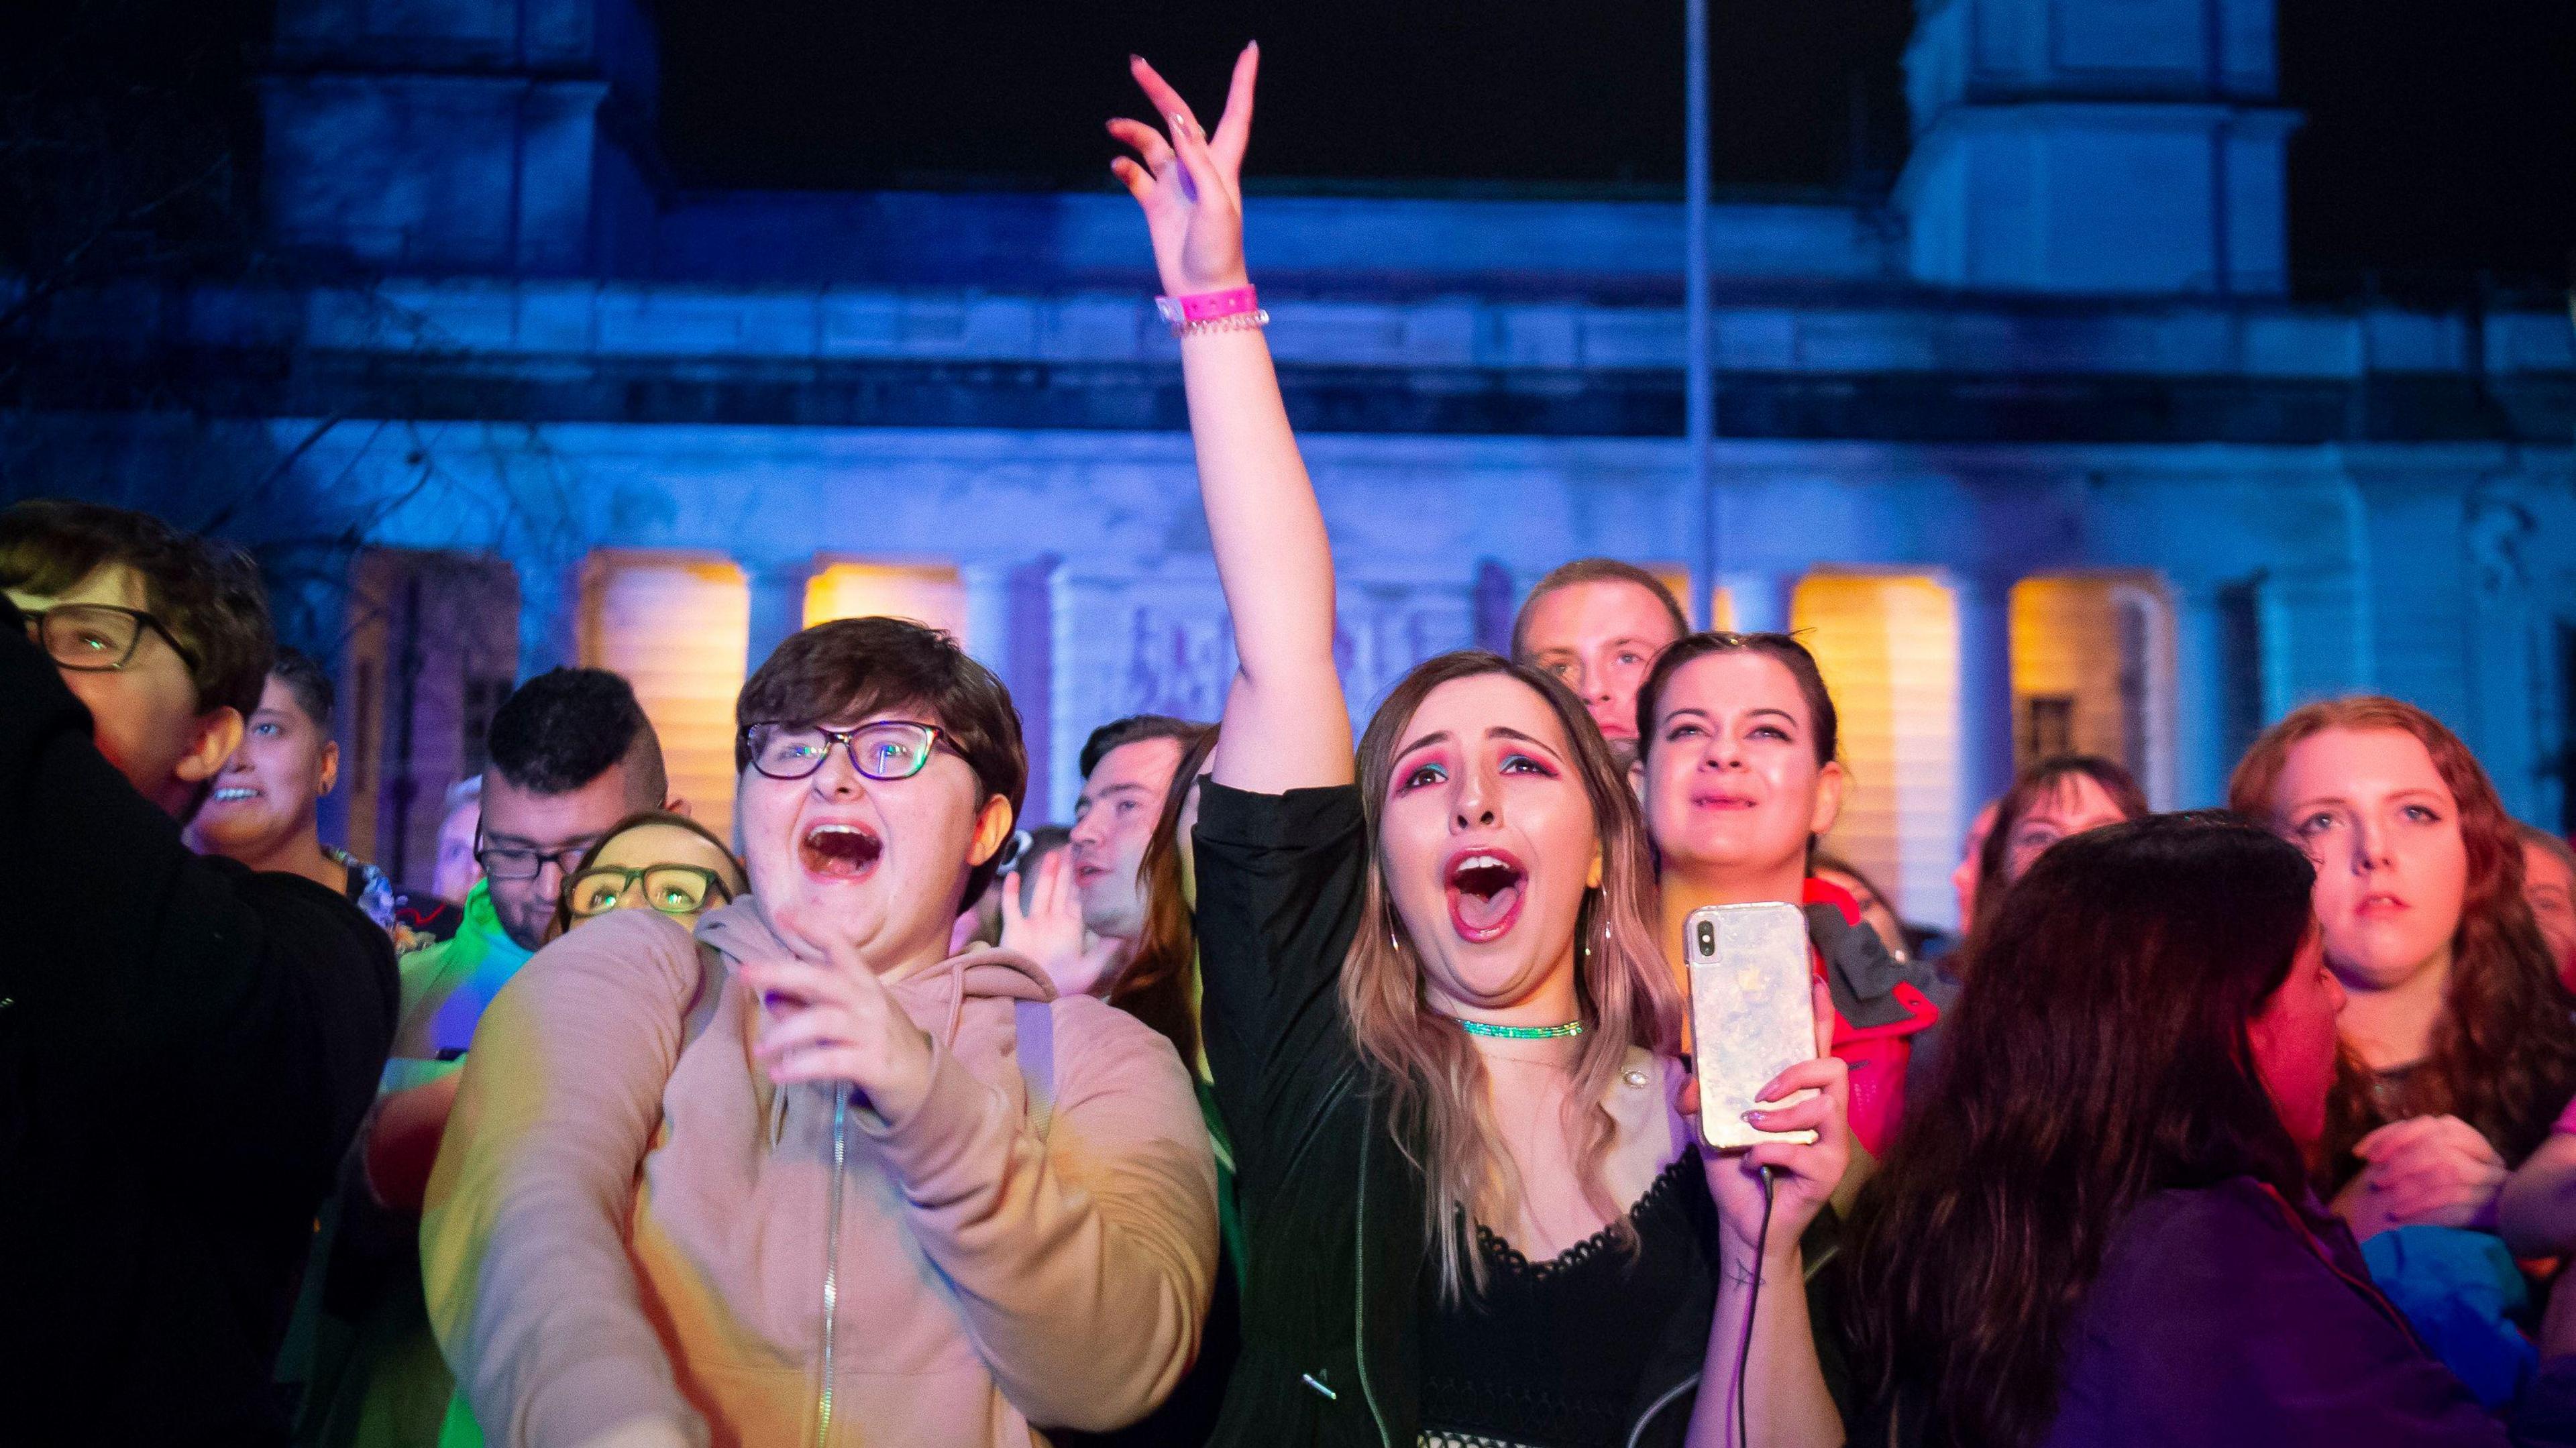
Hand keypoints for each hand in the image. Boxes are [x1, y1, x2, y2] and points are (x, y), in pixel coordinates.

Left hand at [744, 906, 937, 1121]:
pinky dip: (800, 1067)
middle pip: (823, 978)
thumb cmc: (877, 1040)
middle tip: (744, 972)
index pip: (839, 945)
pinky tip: (778, 1074)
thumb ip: (807, 1006)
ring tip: (760, 1049)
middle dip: (781, 972)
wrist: (921, 1079)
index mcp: (863, 982)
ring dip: (785, 1033)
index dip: (812, 926)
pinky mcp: (873, 1064)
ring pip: (823, 1021)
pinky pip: (831, 1062)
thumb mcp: (845, 1016)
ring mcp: (873, 1032)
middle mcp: (868, 1000)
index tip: (781, 913)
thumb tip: (770, 995)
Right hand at [998, 850, 1129, 997]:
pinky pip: (1012, 906)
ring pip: (1040, 893)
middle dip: (1065, 870)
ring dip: (1046, 874)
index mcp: (1070, 930)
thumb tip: (1127, 936)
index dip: (1080, 882)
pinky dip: (1013, 891)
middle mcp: (1052, 923)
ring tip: (1052, 854)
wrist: (1034, 1000)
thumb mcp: (1090, 969)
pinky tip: (1015, 874)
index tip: (1085, 862)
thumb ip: (1106, 951)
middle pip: (1060, 890)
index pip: (1077, 900)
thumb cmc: (1063, 987)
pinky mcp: (1014, 930)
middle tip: (1069, 848)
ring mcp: (1033, 925)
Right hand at [1109, 44, 1258, 296]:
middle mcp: (1198, 168)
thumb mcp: (1215, 201)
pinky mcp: (1156, 204)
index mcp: (1222, 163)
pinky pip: (1135, 174)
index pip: (1236, 112)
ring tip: (1112, 126)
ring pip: (1150, 143)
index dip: (1243, 80)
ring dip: (1131, 131)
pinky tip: (1118, 165)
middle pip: (1178, 117)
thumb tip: (1177, 120)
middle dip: (1158, 90)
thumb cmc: (1219, 249)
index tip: (1251, 48)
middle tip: (1136, 64)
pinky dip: (1124, 165)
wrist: (1203, 290)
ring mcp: (1175, 185)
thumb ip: (1197, 159)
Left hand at [1682, 979, 1852, 1265]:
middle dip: (1797, 1072)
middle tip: (1762, 1090)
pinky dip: (1768, 1152)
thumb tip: (1689, 1081)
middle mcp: (1824, 1115)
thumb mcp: (1710, 1128)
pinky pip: (1802, 1150)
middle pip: (1835, 1070)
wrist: (1744, 1225)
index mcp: (1799, 1096)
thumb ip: (1702, 1099)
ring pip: (1826, 1107)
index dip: (1819, 1016)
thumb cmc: (1736, 1169)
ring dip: (1782, 1115)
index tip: (1813, 983)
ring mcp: (1831, 1144)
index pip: (1816, 1048)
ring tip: (1752, 1126)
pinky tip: (1751, 1161)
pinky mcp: (1827, 1173)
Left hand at [2342, 1114, 2506, 1236]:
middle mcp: (2486, 1157)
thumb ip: (2401, 1150)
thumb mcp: (2409, 1167)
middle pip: (2441, 1144)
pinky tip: (2398, 1213)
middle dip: (2401, 1159)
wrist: (2452, 1240)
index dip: (2394, 1135)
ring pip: (2449, 1170)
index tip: (2364, 1154)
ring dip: (2409, 1182)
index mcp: (2466, 1140)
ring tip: (2384, 1192)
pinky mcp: (2491, 1211)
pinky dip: (2420, 1205)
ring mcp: (2493, 1184)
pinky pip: (2454, 1202)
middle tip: (2375, 1178)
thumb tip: (2370, 1150)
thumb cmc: (2418, 1197)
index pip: (2431, 1125)